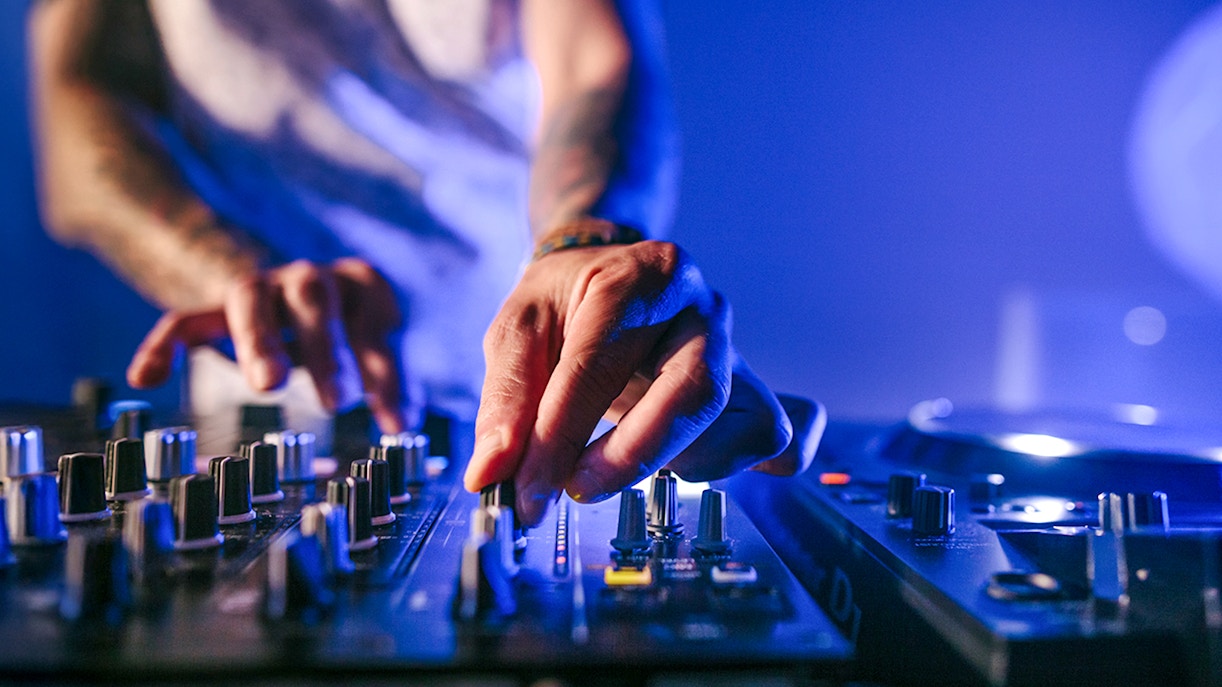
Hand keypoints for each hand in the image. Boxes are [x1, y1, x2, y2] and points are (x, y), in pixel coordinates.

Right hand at [126, 258, 408, 432]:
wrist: (292, 290)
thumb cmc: (347, 326)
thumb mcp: (375, 346)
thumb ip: (389, 380)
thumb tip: (402, 424)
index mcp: (359, 282)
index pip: (375, 320)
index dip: (387, 371)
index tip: (395, 422)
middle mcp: (308, 277)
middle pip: (313, 295)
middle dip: (326, 346)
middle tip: (339, 401)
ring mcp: (260, 289)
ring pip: (247, 298)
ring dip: (259, 341)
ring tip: (268, 387)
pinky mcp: (215, 308)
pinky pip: (183, 319)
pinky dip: (163, 344)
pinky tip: (146, 377)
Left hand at [464, 240, 802, 525]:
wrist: (611, 277)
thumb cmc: (566, 302)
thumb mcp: (518, 329)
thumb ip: (506, 400)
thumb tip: (493, 475)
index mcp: (642, 275)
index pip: (599, 359)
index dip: (559, 433)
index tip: (527, 488)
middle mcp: (702, 307)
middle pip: (691, 389)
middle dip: (632, 455)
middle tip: (578, 489)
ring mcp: (736, 350)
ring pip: (729, 423)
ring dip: (668, 465)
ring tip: (610, 467)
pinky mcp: (753, 389)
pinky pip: (762, 437)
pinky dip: (719, 466)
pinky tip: (675, 467)